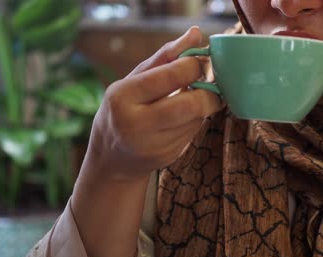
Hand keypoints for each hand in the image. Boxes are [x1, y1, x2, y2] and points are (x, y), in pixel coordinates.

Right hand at [85, 27, 222, 181]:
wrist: (111, 158)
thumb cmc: (123, 109)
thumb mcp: (134, 78)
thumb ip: (165, 56)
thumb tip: (196, 33)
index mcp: (123, 97)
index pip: (172, 75)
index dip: (194, 65)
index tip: (198, 62)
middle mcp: (136, 124)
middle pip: (190, 105)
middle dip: (209, 92)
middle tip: (211, 83)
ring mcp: (152, 145)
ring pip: (196, 119)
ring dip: (204, 105)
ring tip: (195, 96)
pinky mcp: (167, 157)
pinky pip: (193, 132)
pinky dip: (196, 120)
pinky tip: (185, 116)